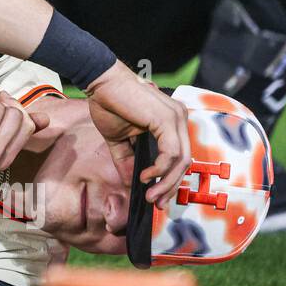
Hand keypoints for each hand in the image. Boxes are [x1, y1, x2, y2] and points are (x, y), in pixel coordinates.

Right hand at [84, 62, 190, 207]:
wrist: (101, 83)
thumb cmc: (109, 104)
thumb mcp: (118, 139)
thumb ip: (126, 160)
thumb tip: (130, 183)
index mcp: (171, 122)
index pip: (179, 157)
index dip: (169, 180)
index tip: (156, 197)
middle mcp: (179, 119)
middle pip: (185, 162)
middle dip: (170, 186)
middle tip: (156, 203)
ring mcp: (176, 118)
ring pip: (181, 160)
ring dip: (166, 182)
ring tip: (150, 194)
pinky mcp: (167, 120)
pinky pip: (171, 153)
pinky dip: (160, 169)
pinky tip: (146, 176)